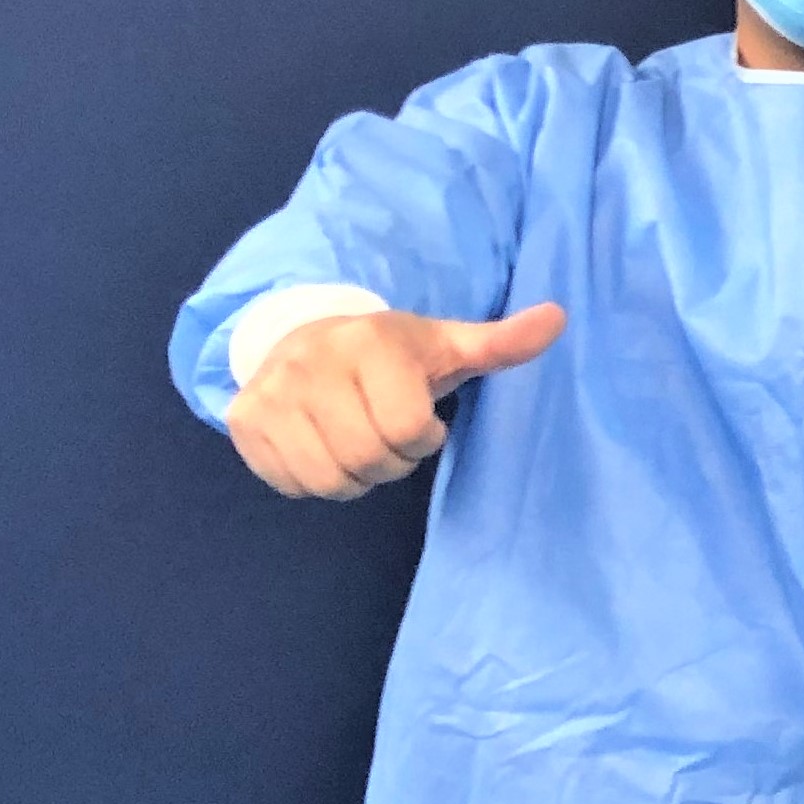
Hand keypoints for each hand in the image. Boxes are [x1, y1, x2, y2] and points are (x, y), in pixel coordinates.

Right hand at [225, 304, 564, 498]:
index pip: (407, 430)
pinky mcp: (244, 422)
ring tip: (356, 442)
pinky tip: (322, 446)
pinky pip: (290, 484)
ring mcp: (269, 393)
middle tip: (387, 436)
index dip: (422, 437)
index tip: (420, 420)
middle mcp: (310, 362)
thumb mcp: (445, 345)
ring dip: (353, 477)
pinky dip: (313, 480)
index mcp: (367, 341)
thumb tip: (559, 318)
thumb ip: (499, 343)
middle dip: (389, 461)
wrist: (302, 336)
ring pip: (327, 479)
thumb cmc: (389, 352)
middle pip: (367, 459)